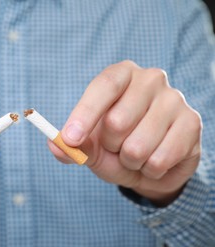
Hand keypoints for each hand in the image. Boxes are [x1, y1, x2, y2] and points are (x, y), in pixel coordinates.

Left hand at [49, 60, 201, 205]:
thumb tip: (56, 146)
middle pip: (117, 121)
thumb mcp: (92, 146)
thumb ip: (73, 145)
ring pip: (137, 146)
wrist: (153, 163)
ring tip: (135, 155)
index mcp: (121, 75)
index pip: (104, 86)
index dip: (85, 114)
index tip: (70, 139)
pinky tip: (154, 161)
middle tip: (117, 146)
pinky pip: (159, 160)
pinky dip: (149, 170)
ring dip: (130, 162)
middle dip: (110, 147)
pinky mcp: (192, 123)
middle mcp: (150, 79)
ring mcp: (174, 100)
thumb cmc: (117, 147)